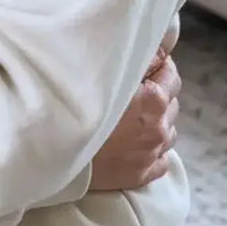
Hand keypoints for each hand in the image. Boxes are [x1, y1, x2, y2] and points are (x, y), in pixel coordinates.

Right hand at [89, 29, 181, 191]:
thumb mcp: (103, 73)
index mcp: (153, 99)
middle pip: (171, 103)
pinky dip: (152, 148)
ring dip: (156, 121)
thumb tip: (156, 51)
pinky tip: (135, 142)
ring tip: (132, 117)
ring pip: (168, 130)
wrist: (55, 150)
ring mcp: (152, 153)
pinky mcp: (142, 174)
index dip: (158, 67)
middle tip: (134, 90)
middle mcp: (159, 127)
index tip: (145, 66)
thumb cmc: (74, 105)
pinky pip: (160, 159)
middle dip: (158, 93)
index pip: (170, 75)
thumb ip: (135, 60)